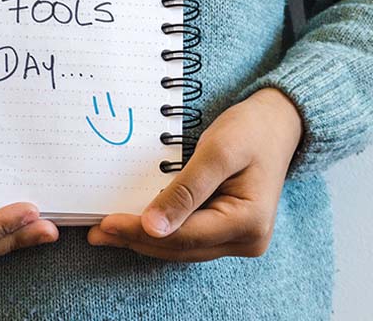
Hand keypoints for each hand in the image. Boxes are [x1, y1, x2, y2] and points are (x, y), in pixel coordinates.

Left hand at [88, 88, 301, 260]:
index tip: (106, 223)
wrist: (277, 124)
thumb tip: (152, 228)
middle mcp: (246, 240)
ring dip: (144, 239)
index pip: (182, 236)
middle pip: (180, 248)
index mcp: (247, 222)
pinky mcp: (228, 230)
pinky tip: (135, 225)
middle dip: (136, 239)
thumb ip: (186, 190)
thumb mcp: (217, 152)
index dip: (141, 232)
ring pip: (182, 247)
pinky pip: (189, 237)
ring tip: (107, 231)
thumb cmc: (249, 131)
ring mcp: (238, 238)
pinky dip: (161, 231)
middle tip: (96, 232)